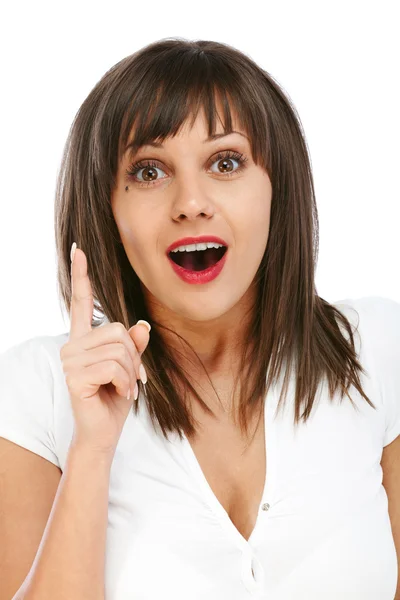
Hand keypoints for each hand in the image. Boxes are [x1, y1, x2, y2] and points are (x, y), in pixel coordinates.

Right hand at [60, 245, 149, 455]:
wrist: (103, 433)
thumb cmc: (114, 398)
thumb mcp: (130, 368)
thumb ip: (134, 345)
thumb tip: (142, 325)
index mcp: (84, 339)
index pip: (80, 301)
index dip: (81, 275)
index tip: (78, 249)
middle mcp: (72, 345)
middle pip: (118, 329)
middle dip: (134, 356)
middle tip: (132, 378)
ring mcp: (70, 360)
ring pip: (119, 348)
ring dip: (131, 371)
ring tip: (125, 387)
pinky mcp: (74, 376)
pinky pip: (115, 367)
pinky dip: (126, 382)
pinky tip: (120, 393)